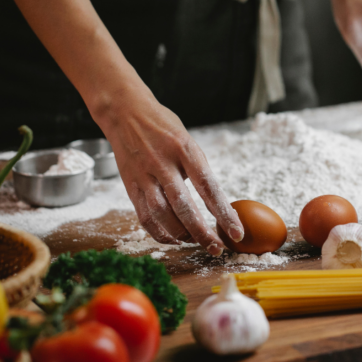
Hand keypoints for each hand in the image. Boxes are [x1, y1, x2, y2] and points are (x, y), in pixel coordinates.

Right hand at [101, 92, 243, 255]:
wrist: (125, 112)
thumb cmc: (163, 127)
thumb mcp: (187, 141)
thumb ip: (198, 169)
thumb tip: (216, 203)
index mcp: (184, 149)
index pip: (208, 187)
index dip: (224, 213)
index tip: (236, 232)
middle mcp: (163, 163)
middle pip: (184, 207)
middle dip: (202, 232)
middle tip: (217, 248)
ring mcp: (144, 175)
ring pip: (163, 215)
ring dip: (182, 234)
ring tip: (197, 242)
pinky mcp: (130, 185)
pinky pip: (144, 216)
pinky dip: (160, 233)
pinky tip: (174, 239)